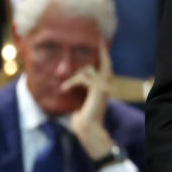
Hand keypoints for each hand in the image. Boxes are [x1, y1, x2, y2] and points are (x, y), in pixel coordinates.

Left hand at [60, 40, 113, 158]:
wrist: (88, 130)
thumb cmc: (82, 120)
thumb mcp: (79, 101)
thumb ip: (79, 90)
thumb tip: (67, 83)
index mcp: (104, 89)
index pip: (106, 69)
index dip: (104, 58)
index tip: (101, 47)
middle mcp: (107, 86)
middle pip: (106, 64)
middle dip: (103, 52)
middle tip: (99, 40)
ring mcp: (104, 87)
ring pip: (88, 70)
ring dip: (73, 78)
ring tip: (64, 89)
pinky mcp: (98, 89)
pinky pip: (82, 78)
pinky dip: (71, 83)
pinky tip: (64, 90)